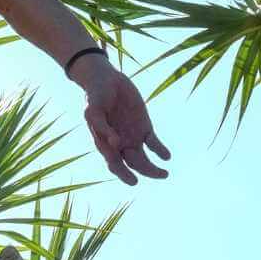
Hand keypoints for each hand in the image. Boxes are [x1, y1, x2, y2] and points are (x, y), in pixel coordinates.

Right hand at [72, 55, 170, 185]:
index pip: (114, 164)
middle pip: (133, 165)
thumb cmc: (95, 96)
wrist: (105, 79)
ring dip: (154, 169)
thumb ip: (102, 126)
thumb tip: (115, 144)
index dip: (123, 174)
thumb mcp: (93, 109)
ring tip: (165, 173)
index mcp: (105, 143)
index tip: (133, 180)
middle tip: (158, 175)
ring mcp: (133, 137)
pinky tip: (166, 155)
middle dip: (145, 173)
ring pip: (144, 159)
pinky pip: (154, 144)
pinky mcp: (144, 128)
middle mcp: (119, 144)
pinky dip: (160, 151)